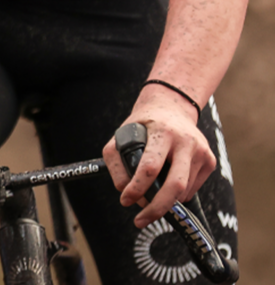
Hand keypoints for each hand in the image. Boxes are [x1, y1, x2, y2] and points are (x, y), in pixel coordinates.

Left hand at [102, 86, 215, 228]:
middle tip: (140, 221)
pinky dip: (177, 194)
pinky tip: (167, 180)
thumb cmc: (144, 124)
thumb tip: (124, 191)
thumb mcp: (122, 134)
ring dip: (165, 201)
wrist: (172, 106)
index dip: (137, 188)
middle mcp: (185, 140)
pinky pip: (192, 189)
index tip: (125, 200)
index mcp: (161, 131)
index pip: (150, 166)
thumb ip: (116, 162)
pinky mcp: (210, 160)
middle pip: (174, 185)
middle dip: (157, 208)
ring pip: (183, 191)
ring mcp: (201, 150)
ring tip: (150, 195)